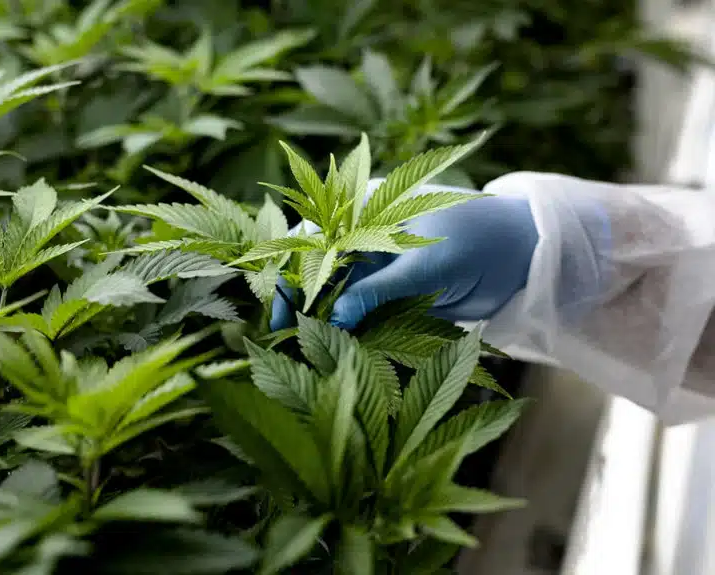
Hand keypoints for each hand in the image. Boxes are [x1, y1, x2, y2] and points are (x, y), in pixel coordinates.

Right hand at [270, 188, 539, 330]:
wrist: (524, 256)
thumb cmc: (478, 241)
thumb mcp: (426, 266)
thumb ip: (378, 291)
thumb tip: (333, 319)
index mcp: (366, 213)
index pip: (311, 238)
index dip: (289, 271)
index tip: (283, 309)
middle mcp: (364, 239)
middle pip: (316, 270)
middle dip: (299, 301)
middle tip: (286, 336)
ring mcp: (377, 269)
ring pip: (334, 295)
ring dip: (321, 320)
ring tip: (308, 349)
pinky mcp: (392, 296)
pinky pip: (359, 314)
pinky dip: (347, 331)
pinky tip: (336, 350)